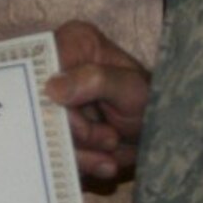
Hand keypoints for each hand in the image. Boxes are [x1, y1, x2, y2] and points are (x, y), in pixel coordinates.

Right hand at [46, 20, 149, 181]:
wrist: (162, 134)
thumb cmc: (151, 101)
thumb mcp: (130, 88)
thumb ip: (95, 81)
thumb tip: (51, 88)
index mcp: (75, 42)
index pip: (43, 70)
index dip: (57, 103)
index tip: (82, 125)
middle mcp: (59, 64)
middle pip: (41, 104)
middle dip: (75, 132)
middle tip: (109, 137)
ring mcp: (55, 97)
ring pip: (46, 130)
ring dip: (81, 150)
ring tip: (112, 144)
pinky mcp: (56, 124)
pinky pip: (53, 148)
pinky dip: (80, 161)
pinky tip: (104, 161)